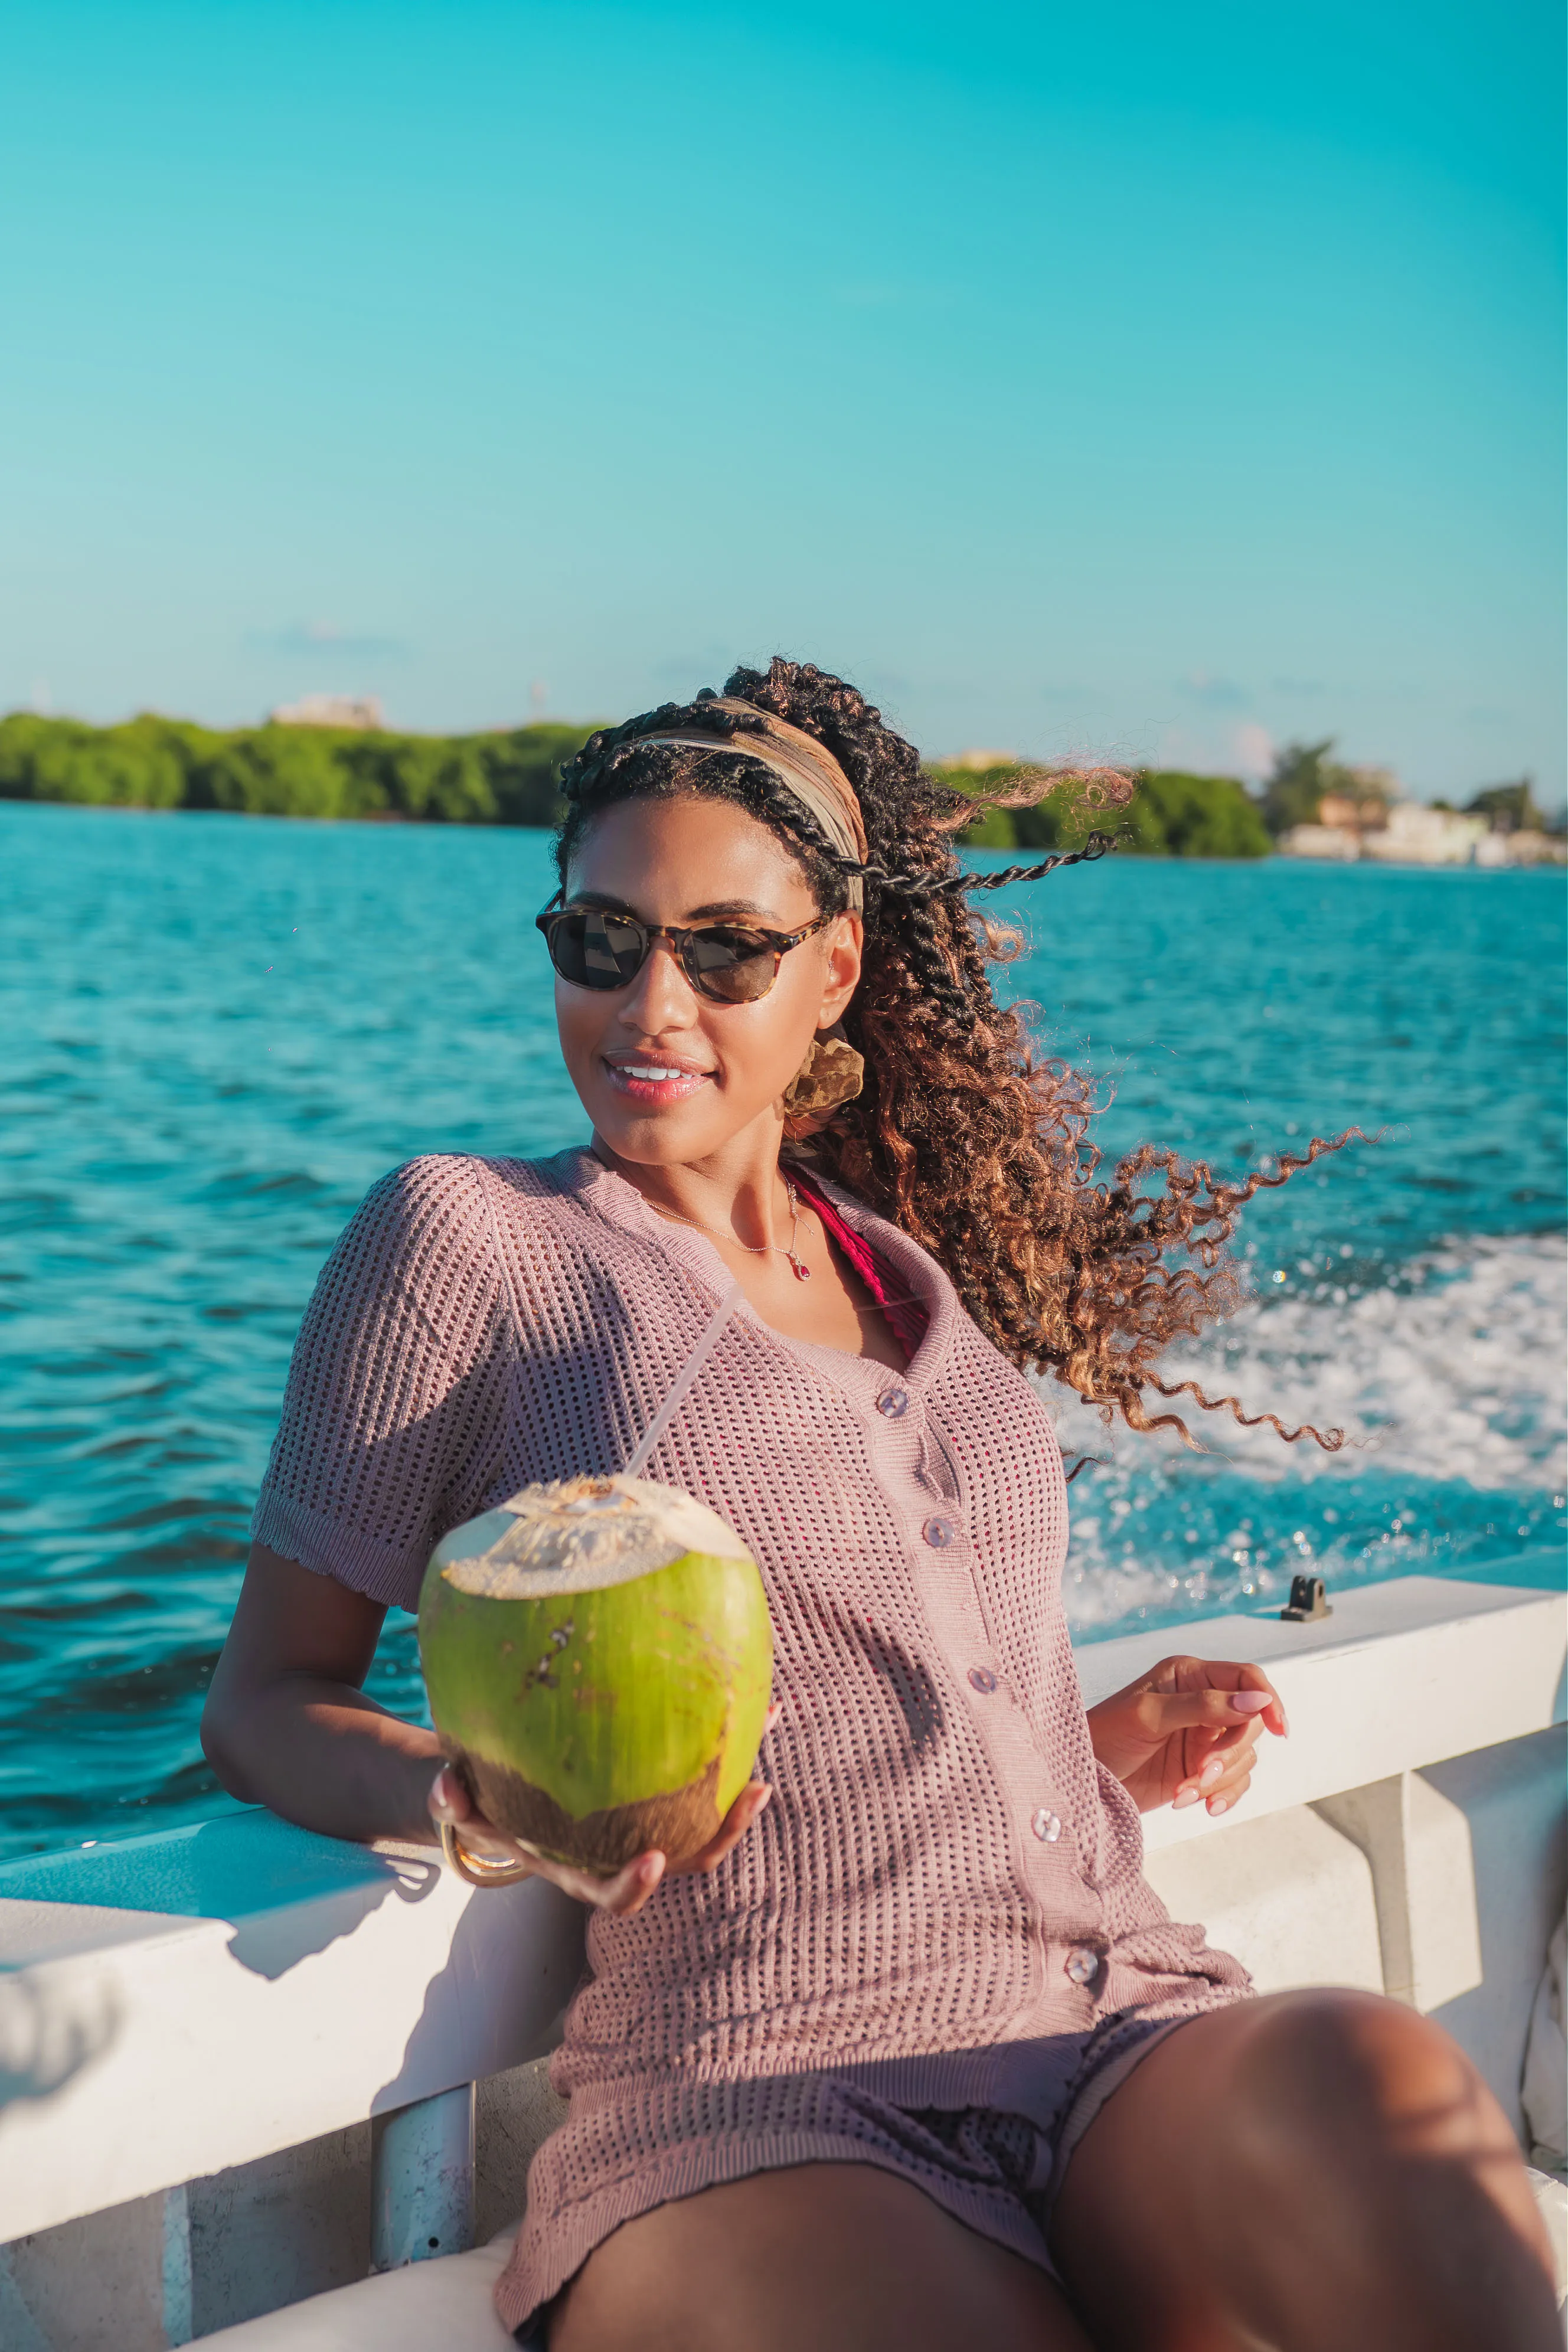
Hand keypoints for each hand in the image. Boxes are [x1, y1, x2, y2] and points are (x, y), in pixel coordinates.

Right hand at [427, 1702, 780, 1916]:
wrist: (513, 1797)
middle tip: (755, 1792)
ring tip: (769, 1731)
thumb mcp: (466, 1807)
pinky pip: (701, 1774)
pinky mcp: (664, 1793)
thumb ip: (454, 1801)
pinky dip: (730, 1744)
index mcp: (581, 1868)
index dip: (636, 1885)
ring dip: (740, 1788)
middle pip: (688, 1858)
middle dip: (725, 1833)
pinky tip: (758, 1700)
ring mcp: (651, 1823)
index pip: (613, 1893)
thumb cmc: (489, 1806)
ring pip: (707, 1818)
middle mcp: (625, 1852)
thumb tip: (445, 1785)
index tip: (654, 1860)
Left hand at [1085, 1656, 1286, 1816]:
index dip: (1267, 1699)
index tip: (1278, 1729)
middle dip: (1229, 1753)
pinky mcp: (1200, 1770)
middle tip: (1201, 1774)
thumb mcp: (1149, 1716)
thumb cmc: (1104, 1735)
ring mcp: (1203, 1738)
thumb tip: (1257, 1700)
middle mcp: (1202, 1702)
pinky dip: (1222, 1796)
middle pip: (1249, 1722)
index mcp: (1189, 1675)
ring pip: (1244, 1756)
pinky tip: (1202, 1807)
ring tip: (1183, 1794)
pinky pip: (1234, 1782)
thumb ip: (1204, 1706)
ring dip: (1219, 1780)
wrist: (1079, 1778)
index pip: (1246, 1677)